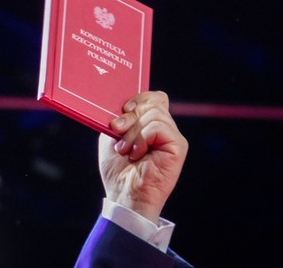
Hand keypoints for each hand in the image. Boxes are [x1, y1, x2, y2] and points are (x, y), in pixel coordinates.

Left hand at [100, 91, 187, 223]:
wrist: (123, 194)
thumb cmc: (118, 169)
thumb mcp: (113, 136)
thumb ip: (121, 117)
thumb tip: (127, 102)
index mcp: (150, 124)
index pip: (153, 97)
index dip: (139, 98)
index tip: (123, 109)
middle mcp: (164, 128)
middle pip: (153, 102)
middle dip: (130, 115)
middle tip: (118, 131)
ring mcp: (173, 137)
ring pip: (154, 114)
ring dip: (133, 132)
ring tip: (127, 150)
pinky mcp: (178, 146)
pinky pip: (159, 127)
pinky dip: (143, 138)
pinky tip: (138, 154)